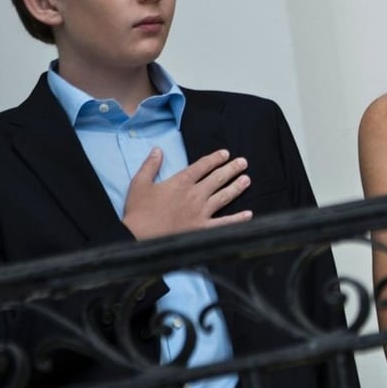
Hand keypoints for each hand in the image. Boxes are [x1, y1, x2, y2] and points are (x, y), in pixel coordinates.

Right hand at [122, 148, 252, 239]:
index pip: (202, 166)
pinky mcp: (203, 229)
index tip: (225, 153)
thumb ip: (150, 165)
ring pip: (224, 196)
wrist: (138, 238)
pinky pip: (224, 223)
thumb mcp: (139, 183)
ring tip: (247, 180)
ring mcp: (201, 212)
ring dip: (237, 187)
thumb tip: (158, 149)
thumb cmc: (138, 212)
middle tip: (243, 162)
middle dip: (232, 169)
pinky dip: (238, 219)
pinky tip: (249, 215)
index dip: (215, 158)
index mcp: (181, 182)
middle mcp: (195, 195)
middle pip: (217, 178)